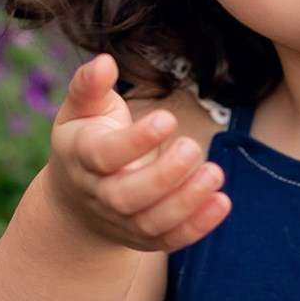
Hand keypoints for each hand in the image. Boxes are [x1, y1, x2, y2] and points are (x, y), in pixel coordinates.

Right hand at [44, 53, 231, 252]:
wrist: (77, 201)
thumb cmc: (85, 140)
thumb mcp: (80, 110)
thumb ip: (89, 85)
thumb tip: (104, 61)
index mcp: (82, 158)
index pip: (104, 155)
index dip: (135, 141)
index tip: (168, 118)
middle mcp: (100, 195)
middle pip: (126, 196)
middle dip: (163, 176)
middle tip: (194, 149)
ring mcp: (122, 221)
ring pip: (151, 222)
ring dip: (186, 202)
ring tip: (215, 173)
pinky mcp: (145, 238)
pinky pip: (171, 239)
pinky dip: (198, 226)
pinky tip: (222, 202)